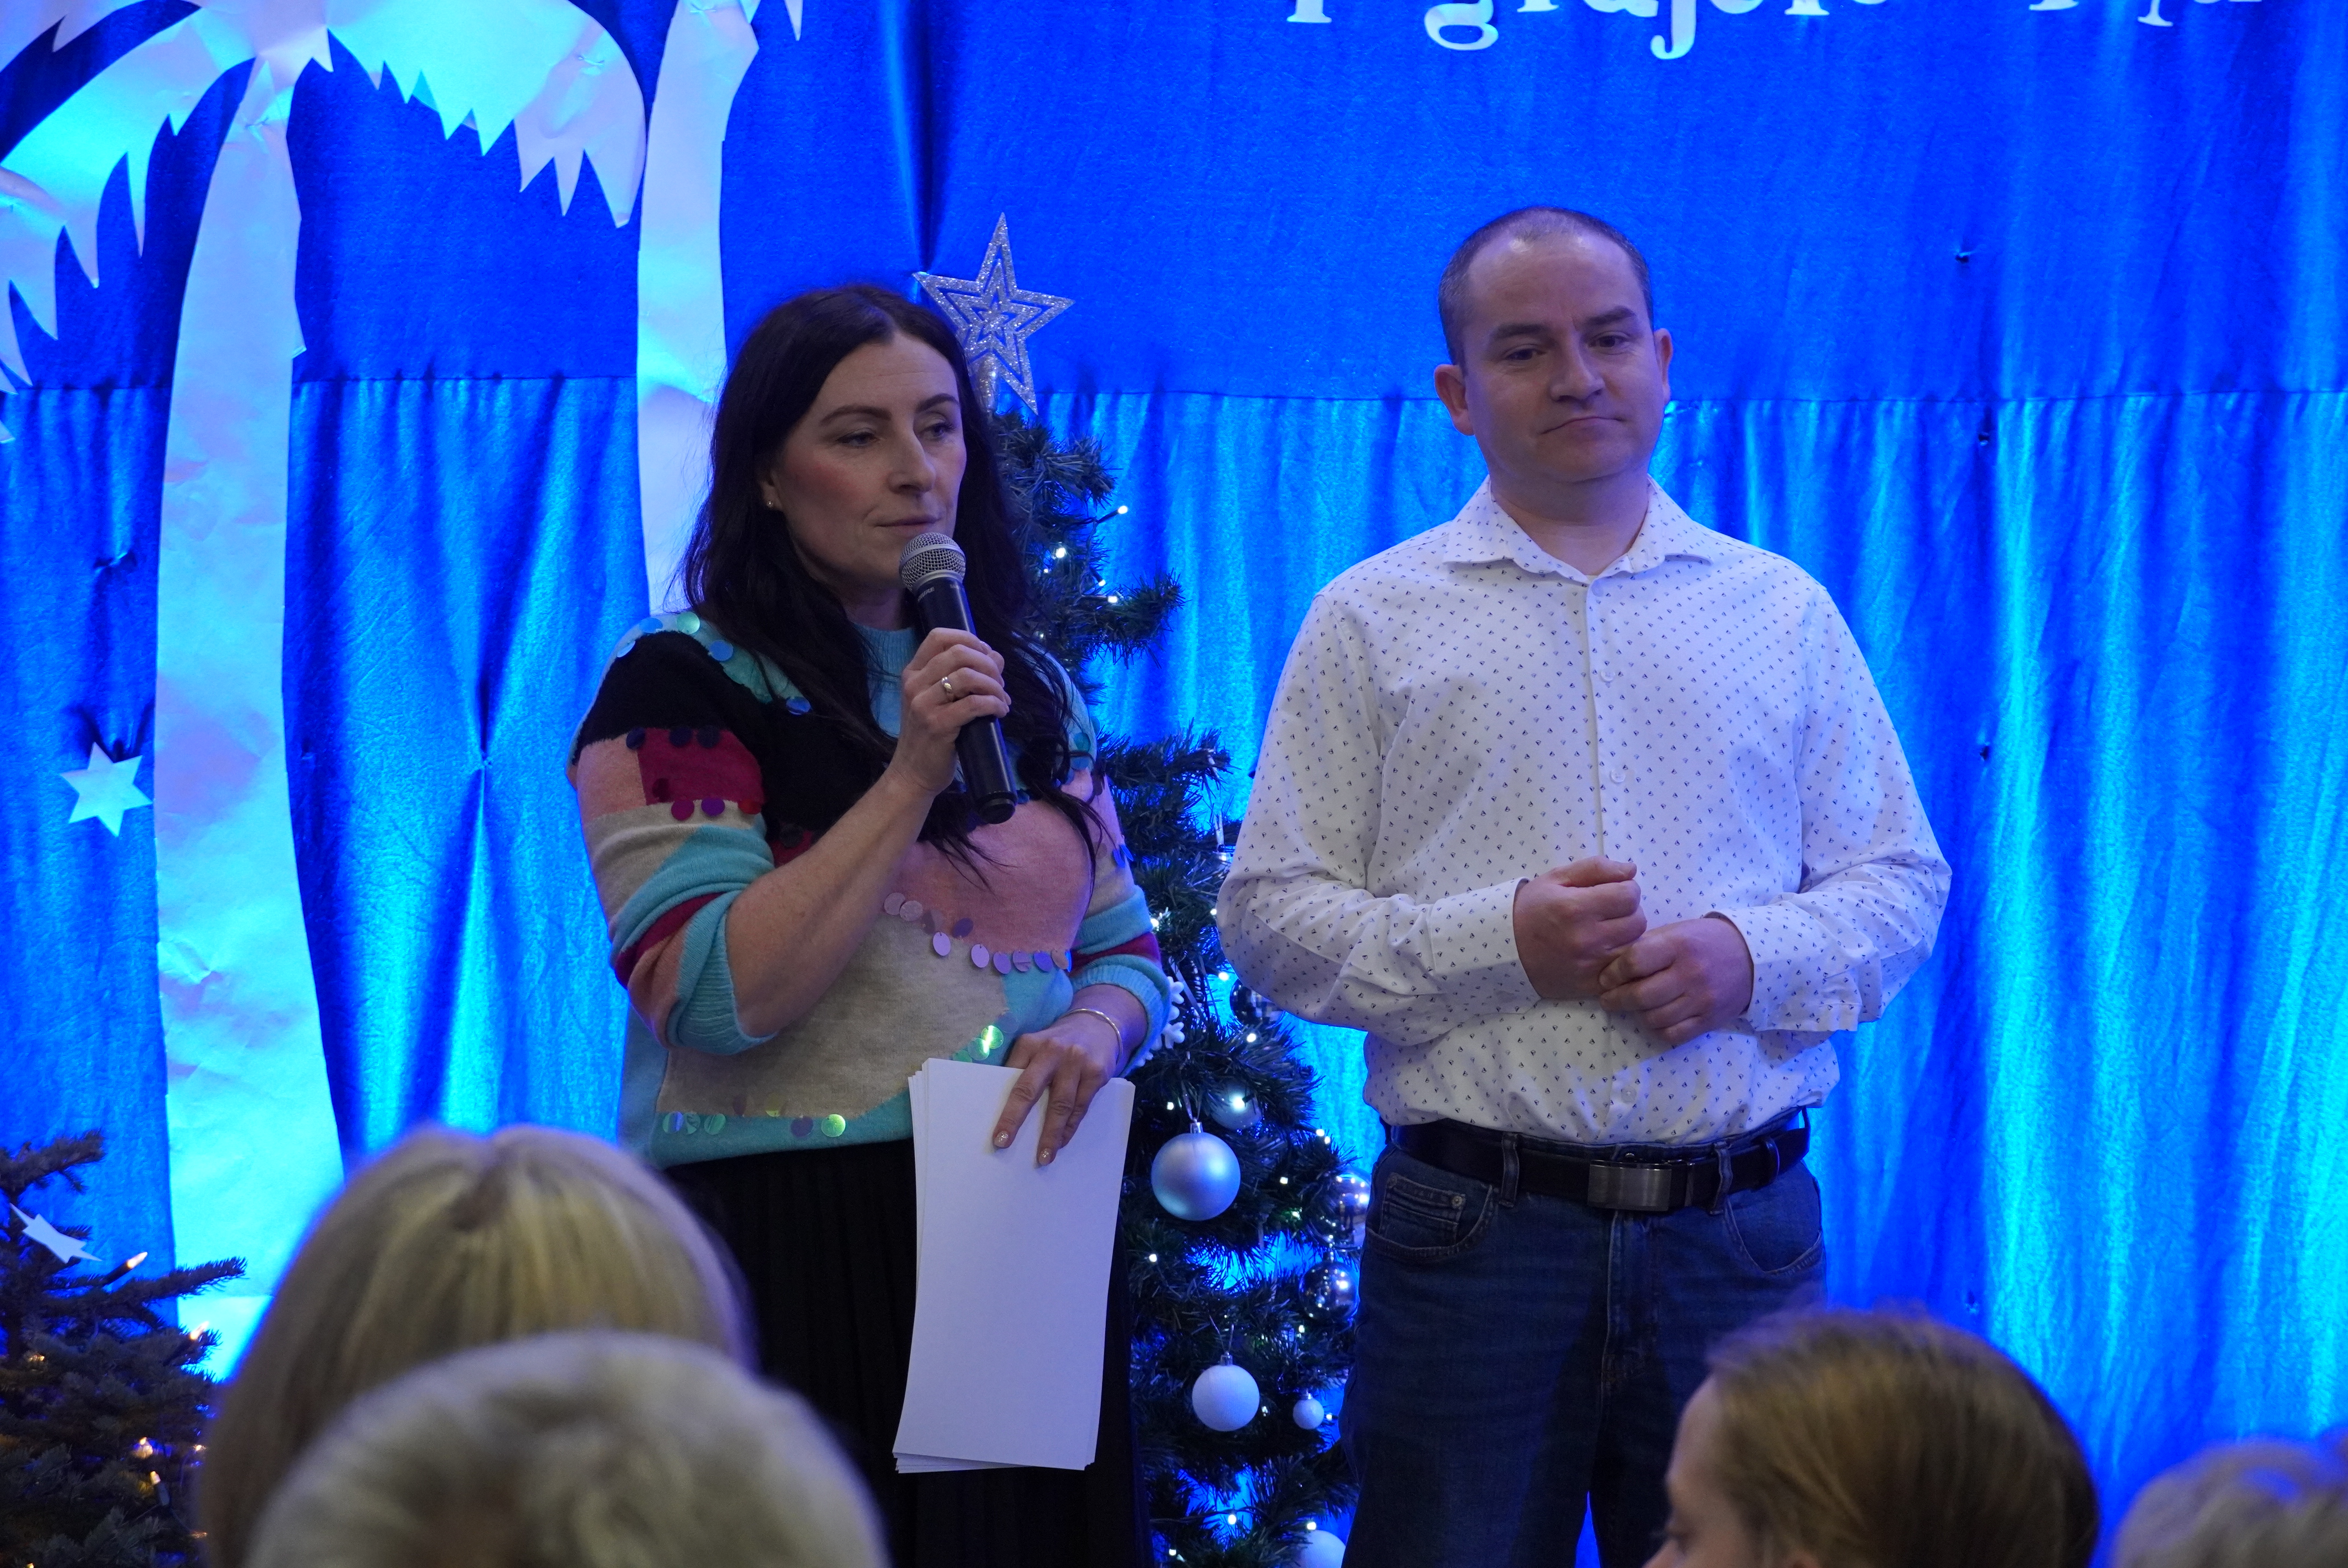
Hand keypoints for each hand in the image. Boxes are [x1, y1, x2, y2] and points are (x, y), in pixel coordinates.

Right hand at [885, 629, 1008, 796]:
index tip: (988, 656)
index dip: (970, 639)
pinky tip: (1000, 712)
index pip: (939, 636)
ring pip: (967, 676)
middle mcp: (914, 684)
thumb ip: (964, 677)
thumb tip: (996, 657)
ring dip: (994, 685)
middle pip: (958, 653)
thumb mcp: (941, 701)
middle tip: (1000, 683)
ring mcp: (923, 704)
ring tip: (1002, 699)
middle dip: (988, 663)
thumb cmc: (931, 737)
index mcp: (913, 673)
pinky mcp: (937, 725)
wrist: (912, 775)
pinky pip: (973, 704)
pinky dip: (994, 704)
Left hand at [992, 1010, 1123, 1165]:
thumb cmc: (1059, 1043)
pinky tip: (1063, 1140)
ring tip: (1044, 1156)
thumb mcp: (1037, 1045)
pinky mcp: (1095, 1072)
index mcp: (1030, 1044)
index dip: (1001, 1105)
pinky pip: (1081, 1106)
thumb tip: (1001, 1105)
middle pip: (1029, 1089)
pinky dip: (1071, 1127)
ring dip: (1051, 1134)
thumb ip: (1022, 1067)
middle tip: (1004, 1143)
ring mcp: (1075, 1061)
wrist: (1099, 1024)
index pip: (1010, 1078)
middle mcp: (1051, 1051)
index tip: (995, 1131)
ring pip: (1060, 1105)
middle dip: (1015, 1119)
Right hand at [1513, 858, 1646, 998]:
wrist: (1506, 949)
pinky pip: (1624, 971)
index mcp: (1576, 907)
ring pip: (1635, 947)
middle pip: (1638, 921)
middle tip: (1611, 912)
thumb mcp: (1556, 878)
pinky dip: (1620, 960)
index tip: (1614, 891)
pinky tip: (1605, 952)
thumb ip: (1596, 869)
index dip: (1626, 889)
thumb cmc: (1532, 909)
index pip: (1630, 895)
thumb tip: (1631, 870)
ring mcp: (1590, 965)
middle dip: (1629, 912)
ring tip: (1608, 931)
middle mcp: (1586, 938)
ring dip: (1627, 937)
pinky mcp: (1591, 985)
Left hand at [1596, 915, 1754, 1045]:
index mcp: (1678, 945)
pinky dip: (1658, 1029)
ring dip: (1636, 1015)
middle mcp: (1690, 973)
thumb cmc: (1703, 941)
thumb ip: (1646, 947)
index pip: (1634, 962)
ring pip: (1654, 1018)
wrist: (1750, 957)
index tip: (1605, 978)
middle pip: (1641, 995)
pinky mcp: (1710, 1019)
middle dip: (1616, 999)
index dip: (1613, 973)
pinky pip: (1673, 1034)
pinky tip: (1655, 1018)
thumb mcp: (1676, 932)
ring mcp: (1702, 999)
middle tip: (1608, 999)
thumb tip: (1610, 967)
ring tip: (1632, 1008)